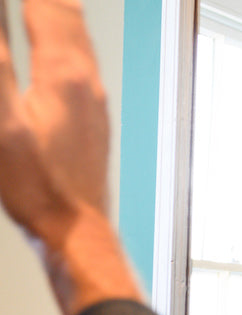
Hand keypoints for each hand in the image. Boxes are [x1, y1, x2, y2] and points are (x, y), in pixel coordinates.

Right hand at [0, 0, 140, 314]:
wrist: (77, 229)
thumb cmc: (40, 187)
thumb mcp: (0, 119)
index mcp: (65, 73)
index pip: (48, 3)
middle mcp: (89, 80)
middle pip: (69, 11)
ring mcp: (95, 98)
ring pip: (80, 34)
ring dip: (60, 6)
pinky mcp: (94, 114)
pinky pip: (82, 57)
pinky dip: (66, 32)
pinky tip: (60, 36)